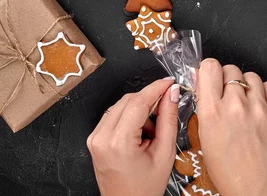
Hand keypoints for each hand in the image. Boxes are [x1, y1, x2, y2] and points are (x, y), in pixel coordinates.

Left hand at [87, 77, 179, 195]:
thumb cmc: (145, 187)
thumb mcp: (165, 153)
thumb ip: (169, 119)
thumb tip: (171, 93)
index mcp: (119, 142)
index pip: (138, 102)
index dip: (156, 88)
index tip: (169, 81)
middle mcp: (102, 138)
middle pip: (128, 100)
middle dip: (149, 100)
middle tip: (166, 107)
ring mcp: (95, 138)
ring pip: (120, 106)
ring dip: (139, 109)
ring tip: (153, 131)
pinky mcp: (94, 139)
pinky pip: (114, 115)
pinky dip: (130, 117)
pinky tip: (141, 133)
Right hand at [197, 59, 266, 195]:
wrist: (254, 186)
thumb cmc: (227, 168)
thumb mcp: (204, 136)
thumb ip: (204, 104)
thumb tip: (202, 78)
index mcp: (212, 112)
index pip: (210, 67)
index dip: (208, 70)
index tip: (209, 77)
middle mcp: (236, 105)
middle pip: (230, 69)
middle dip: (226, 79)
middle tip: (226, 94)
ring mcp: (258, 107)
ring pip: (250, 76)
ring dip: (245, 85)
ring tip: (243, 102)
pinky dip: (263, 91)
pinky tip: (258, 104)